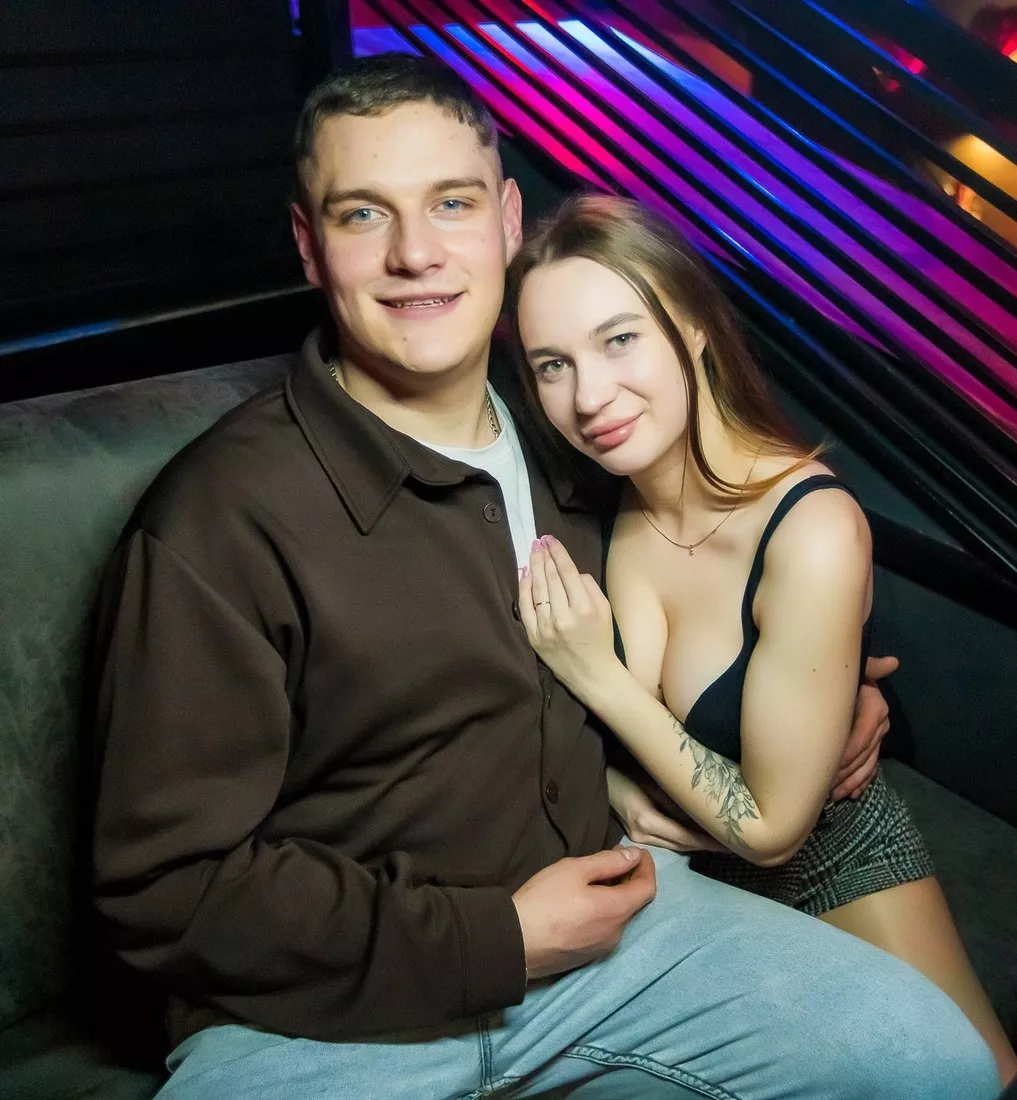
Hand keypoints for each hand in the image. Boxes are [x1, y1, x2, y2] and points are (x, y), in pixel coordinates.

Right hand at [512, 846, 655, 979]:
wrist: (515, 943)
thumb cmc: (544, 900)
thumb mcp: (574, 870)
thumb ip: (608, 862)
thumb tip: (635, 857)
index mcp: (617, 910)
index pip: (648, 887)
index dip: (646, 866)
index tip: (638, 851)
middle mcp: (617, 933)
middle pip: (634, 903)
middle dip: (630, 878)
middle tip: (614, 857)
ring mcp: (602, 948)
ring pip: (618, 916)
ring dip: (616, 894)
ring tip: (597, 877)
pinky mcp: (586, 956)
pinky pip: (604, 928)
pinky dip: (604, 910)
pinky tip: (585, 901)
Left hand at [518, 535, 620, 699]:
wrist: (592, 675)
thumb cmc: (601, 641)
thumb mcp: (605, 610)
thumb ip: (590, 587)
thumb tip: (571, 571)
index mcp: (584, 609)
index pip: (567, 573)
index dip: (558, 553)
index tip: (551, 539)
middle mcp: (563, 616)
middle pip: (550, 578)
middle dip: (544, 556)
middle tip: (539, 541)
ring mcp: (545, 627)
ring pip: (536, 590)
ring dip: (533, 567)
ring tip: (532, 552)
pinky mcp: (534, 637)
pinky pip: (525, 607)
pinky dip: (523, 588)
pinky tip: (524, 573)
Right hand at [607, 767, 726, 852]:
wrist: (598, 775)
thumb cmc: (625, 768)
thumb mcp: (654, 780)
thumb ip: (677, 801)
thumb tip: (706, 816)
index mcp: (647, 821)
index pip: (686, 836)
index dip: (710, 842)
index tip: (734, 843)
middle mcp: (642, 835)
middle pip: (683, 845)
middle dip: (709, 846)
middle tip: (736, 845)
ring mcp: (637, 838)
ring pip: (676, 846)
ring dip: (699, 845)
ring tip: (722, 843)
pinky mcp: (636, 835)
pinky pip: (667, 841)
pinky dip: (685, 840)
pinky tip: (700, 838)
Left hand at [830, 655, 897, 800]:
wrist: (850, 677)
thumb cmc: (847, 673)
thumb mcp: (855, 668)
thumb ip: (869, 667)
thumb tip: (893, 662)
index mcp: (875, 707)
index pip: (862, 735)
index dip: (847, 752)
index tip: (828, 765)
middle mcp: (880, 724)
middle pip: (864, 754)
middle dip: (846, 772)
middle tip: (825, 786)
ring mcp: (878, 737)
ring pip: (867, 764)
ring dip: (852, 781)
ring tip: (835, 794)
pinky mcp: (873, 746)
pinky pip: (870, 767)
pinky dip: (861, 782)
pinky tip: (852, 794)